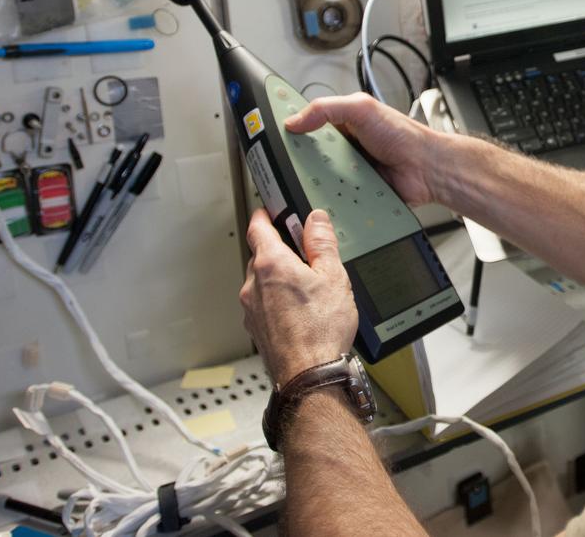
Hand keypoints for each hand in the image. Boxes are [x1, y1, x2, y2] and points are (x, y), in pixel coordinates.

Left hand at [240, 208, 358, 386]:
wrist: (309, 375)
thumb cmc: (320, 330)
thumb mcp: (333, 276)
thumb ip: (322, 243)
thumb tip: (316, 220)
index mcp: (271, 264)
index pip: (258, 227)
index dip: (265, 215)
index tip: (271, 210)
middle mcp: (253, 284)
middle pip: (261, 254)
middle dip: (280, 249)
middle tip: (303, 252)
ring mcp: (251, 309)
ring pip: (262, 281)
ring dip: (280, 278)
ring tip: (309, 288)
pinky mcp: (256, 328)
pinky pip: (264, 304)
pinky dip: (278, 301)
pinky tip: (302, 311)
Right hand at [284, 92, 442, 205]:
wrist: (427, 168)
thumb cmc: (404, 136)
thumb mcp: (362, 108)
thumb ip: (326, 109)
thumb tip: (295, 120)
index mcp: (343, 126)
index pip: (308, 125)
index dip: (290, 129)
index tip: (268, 133)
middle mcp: (344, 150)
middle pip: (308, 157)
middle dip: (297, 162)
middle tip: (284, 165)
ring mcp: (349, 174)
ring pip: (319, 180)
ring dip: (313, 183)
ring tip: (300, 185)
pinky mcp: (356, 195)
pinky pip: (335, 199)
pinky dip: (330, 201)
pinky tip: (322, 201)